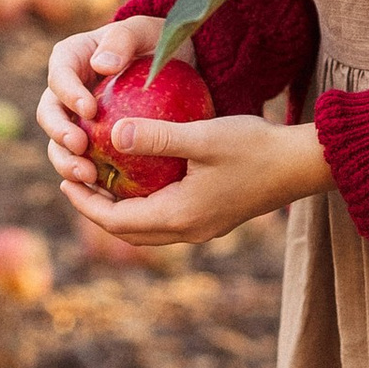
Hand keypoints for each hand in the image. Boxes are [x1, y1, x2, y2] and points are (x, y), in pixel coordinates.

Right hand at [38, 12, 162, 175]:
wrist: (177, 68)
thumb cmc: (158, 43)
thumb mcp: (147, 31)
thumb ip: (123, 40)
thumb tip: (99, 65)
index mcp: (72, 59)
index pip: (59, 75)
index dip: (68, 94)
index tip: (90, 110)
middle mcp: (68, 91)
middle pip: (50, 113)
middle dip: (59, 133)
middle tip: (80, 147)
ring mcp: (77, 120)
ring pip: (59, 144)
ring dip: (66, 161)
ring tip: (88, 175)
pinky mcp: (92, 144)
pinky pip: (84, 162)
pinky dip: (89, 176)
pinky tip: (104, 189)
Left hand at [58, 107, 332, 250]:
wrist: (304, 165)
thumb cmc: (256, 146)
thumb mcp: (202, 136)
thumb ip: (156, 137)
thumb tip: (111, 134)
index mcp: (180, 215)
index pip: (116, 221)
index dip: (85, 204)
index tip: (64, 180)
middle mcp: (189, 230)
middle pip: (128, 232)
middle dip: (97, 210)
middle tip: (75, 181)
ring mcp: (203, 229)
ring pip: (147, 230)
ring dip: (120, 210)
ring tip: (101, 181)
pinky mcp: (214, 220)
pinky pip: (166, 221)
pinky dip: (144, 207)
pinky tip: (140, 180)